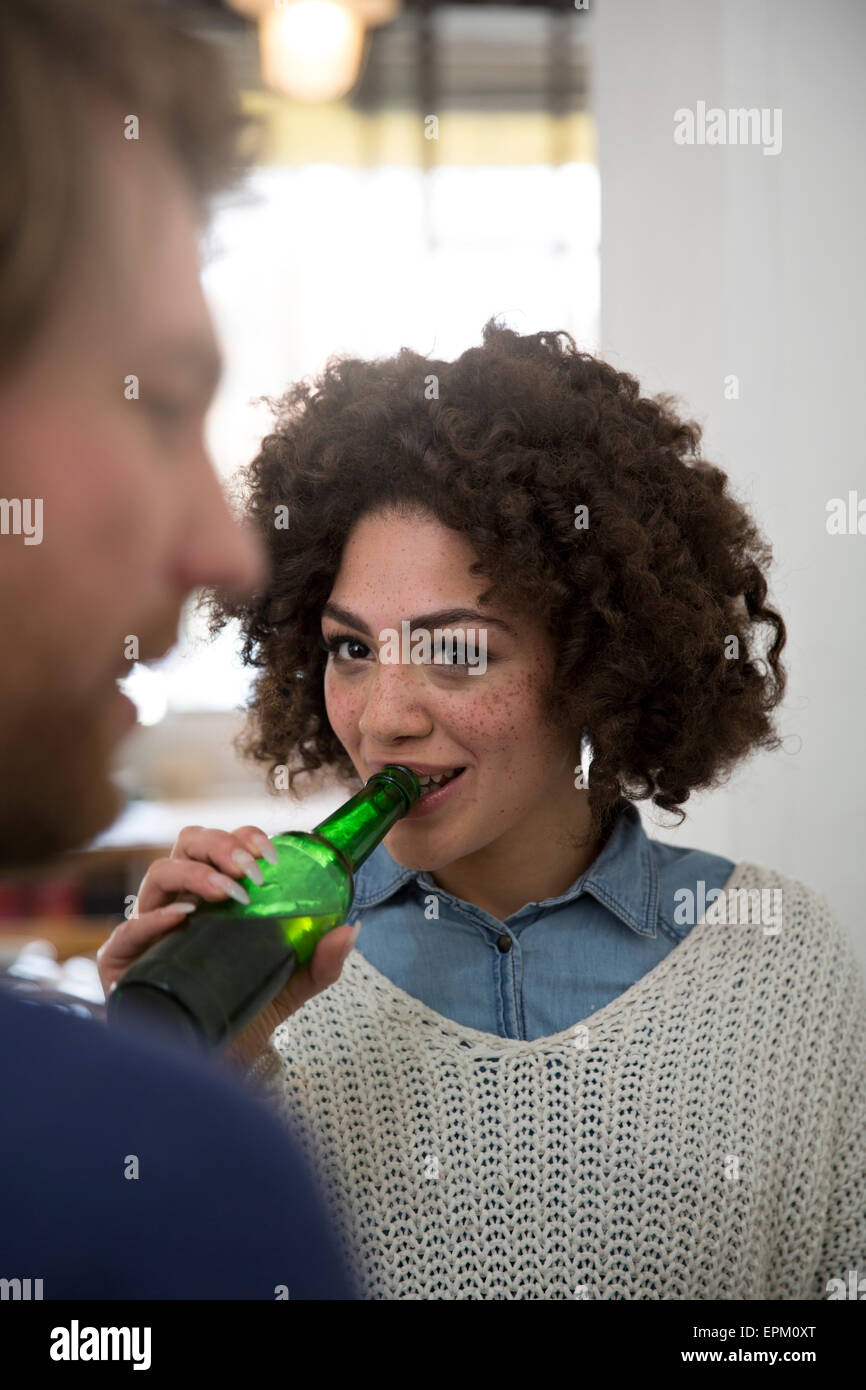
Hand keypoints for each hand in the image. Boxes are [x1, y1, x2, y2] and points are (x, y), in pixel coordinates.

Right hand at [96, 824, 359, 1064]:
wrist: (212, 1064)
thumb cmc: (243, 1013)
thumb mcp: (290, 985)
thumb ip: (321, 961)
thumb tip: (350, 929)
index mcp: (214, 896)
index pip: (222, 847)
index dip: (244, 838)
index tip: (272, 855)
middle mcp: (179, 902)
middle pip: (188, 846)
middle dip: (220, 845)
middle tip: (250, 870)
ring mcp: (147, 930)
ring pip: (158, 874)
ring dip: (196, 874)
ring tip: (227, 893)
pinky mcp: (121, 964)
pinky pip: (126, 932)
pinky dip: (154, 919)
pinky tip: (181, 919)